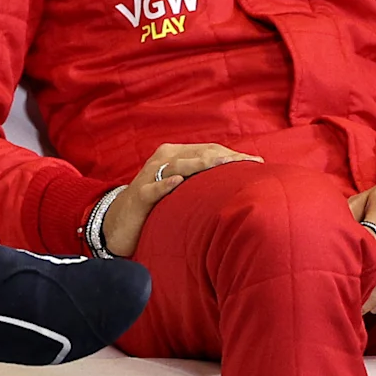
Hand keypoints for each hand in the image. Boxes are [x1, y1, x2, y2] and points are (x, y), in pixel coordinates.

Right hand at [97, 142, 258, 258]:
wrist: (117, 225)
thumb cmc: (155, 206)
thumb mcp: (180, 188)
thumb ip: (201, 181)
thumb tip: (238, 182)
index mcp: (173, 155)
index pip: (208, 150)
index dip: (232, 155)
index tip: (257, 162)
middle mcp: (162, 160)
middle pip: (199, 154)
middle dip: (226, 158)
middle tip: (250, 164)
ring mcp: (149, 177)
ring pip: (180, 166)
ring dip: (203, 165)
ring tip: (226, 164)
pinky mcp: (138, 197)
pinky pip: (153, 189)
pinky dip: (165, 185)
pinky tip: (178, 183)